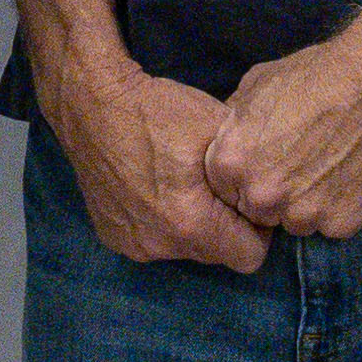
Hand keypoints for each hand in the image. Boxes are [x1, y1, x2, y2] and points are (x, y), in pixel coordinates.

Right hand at [42, 61, 272, 270]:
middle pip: (216, 255)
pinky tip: (154, 188)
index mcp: (190, 224)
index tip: (248, 200)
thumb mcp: (218, 129)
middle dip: (226, 228)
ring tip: (184, 184)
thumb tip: (270, 193)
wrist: (91, 104)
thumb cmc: (158, 112)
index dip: (257, 229)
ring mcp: (131, 245)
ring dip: (193, 227)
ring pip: (185, 250)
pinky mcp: (112, 237)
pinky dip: (162, 223)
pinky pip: (154, 241)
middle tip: (218, 188)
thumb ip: (250, 170)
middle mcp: (159, 246)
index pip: (249, 257)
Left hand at [206, 15, 361, 240]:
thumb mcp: (255, 85)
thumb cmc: (315, 74)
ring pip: (298, 223)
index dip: (249, 176)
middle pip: (260, 213)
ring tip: (329, 166)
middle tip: (302, 163)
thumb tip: (225, 141)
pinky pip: (334, 224)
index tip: (270, 160)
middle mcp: (262, 196)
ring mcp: (303, 213)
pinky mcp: (343, 221)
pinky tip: (352, 173)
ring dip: (309, 204)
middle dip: (276, 194)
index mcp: (231, 164)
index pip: (226, 192)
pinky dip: (343, 206)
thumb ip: (233, 124)